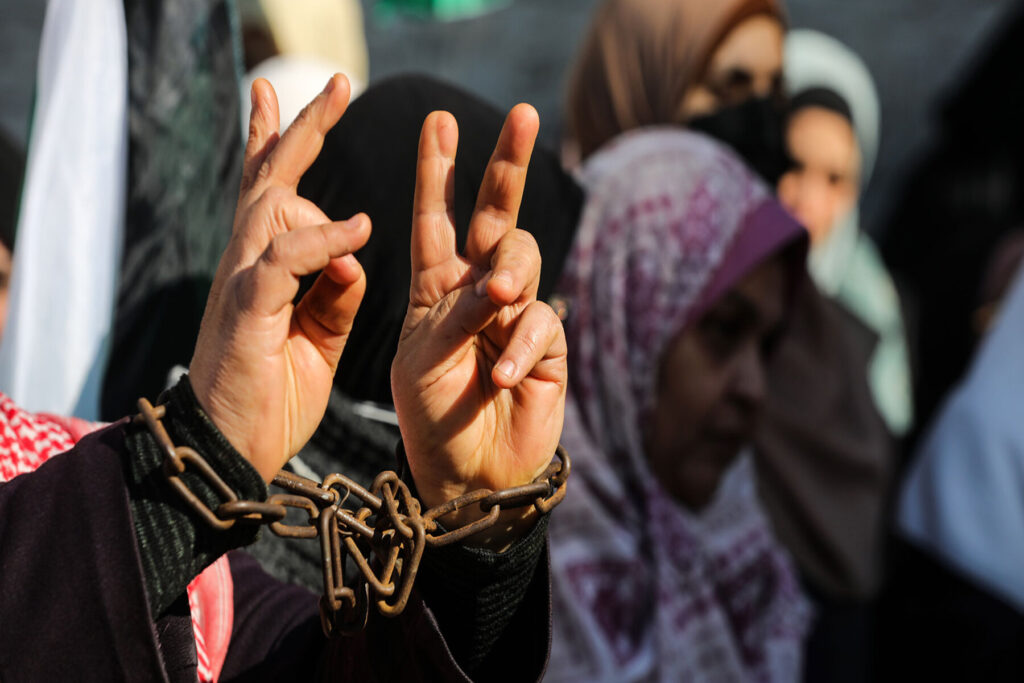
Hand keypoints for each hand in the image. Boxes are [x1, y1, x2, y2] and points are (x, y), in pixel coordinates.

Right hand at [189, 74, 370, 481]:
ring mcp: (243, 283)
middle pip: (269, 179)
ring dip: (304, 151)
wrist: (231, 453)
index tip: (284, 99)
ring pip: (270, 200)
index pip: (271, 196)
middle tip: (335, 81)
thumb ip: (334, 295)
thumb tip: (355, 253)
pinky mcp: (246, 310)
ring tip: (337, 102)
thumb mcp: (317, 338)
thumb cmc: (271, 396)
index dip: (279, 146)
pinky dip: (321, 240)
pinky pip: (285, 260)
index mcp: (264, 270)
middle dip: (300, 126)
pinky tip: (358, 229)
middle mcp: (248, 264)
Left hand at [391, 105, 567, 545]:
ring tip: (496, 300)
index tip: (438, 121)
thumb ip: (452, 314)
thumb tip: (498, 282)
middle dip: (509, 163)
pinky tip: (503, 377)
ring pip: (525, 258)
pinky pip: (540, 324)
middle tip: (524, 114)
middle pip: (497, 216)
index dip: (437, 171)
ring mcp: (515, 314)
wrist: (468, 477)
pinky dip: (521, 347)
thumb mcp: (422, 359)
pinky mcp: (546, 345)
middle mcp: (477, 290)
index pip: (436, 219)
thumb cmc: (431, 415)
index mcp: (436, 287)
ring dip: (510, 271)